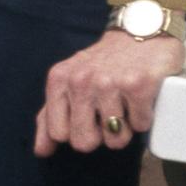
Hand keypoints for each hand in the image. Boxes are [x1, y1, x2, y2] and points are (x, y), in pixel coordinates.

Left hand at [34, 30, 183, 155]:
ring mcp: (110, 83)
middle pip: (83, 142)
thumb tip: (41, 151)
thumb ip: (50, 115)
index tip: (87, 119)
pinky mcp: (138, 85)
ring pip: (115, 139)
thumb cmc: (103, 63)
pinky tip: (140, 100)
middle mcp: (81, 81)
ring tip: (125, 106)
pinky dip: (143, 118)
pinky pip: (140, 126)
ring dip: (124, 128)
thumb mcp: (68, 82)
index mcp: (59, 81)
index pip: (58, 134)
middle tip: (107, 116)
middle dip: (99, 137)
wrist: (140, 34)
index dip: (76, 133)